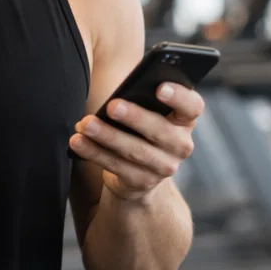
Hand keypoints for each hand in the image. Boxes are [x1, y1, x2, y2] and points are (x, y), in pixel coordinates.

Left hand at [69, 83, 203, 200]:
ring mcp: (164, 167)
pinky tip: (78, 141)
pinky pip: (116, 166)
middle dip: (134, 117)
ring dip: (107, 136)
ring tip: (86, 124)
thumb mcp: (146, 109)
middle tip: (111, 105)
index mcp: (185, 119)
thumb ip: (141, 97)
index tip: (159, 87)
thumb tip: (116, 95)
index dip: (179, 97)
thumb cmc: (139, 126)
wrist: (138, 169)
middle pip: (160, 130)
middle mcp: (181, 145)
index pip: (192, 106)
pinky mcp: (142, 182)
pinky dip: (94, 152)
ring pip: (135, 151)